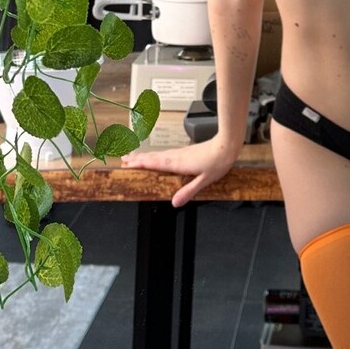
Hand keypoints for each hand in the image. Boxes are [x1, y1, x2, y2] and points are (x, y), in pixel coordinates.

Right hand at [125, 134, 239, 207]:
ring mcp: (179, 153)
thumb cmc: (217, 161)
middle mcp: (176, 156)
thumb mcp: (204, 181)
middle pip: (152, 157)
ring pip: (157, 154)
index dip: (139, 164)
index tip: (126, 164)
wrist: (226, 145)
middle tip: (123, 159)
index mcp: (177, 163)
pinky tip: (156, 157)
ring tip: (134, 156)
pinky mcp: (184, 151)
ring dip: (144, 156)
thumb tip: (175, 203)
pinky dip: (155, 155)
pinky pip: (164, 153)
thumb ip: (189, 191)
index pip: (153, 164)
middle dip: (137, 159)